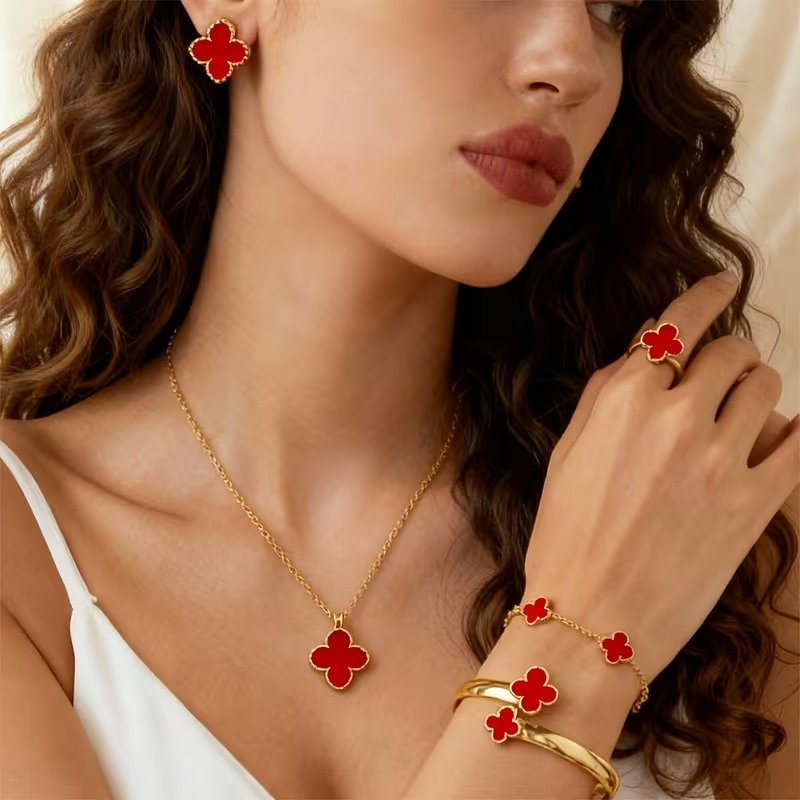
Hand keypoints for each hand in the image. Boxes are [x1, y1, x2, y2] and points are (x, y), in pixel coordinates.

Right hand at [522, 272, 799, 683]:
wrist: (590, 618)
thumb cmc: (566, 537)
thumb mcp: (567, 452)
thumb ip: (607, 391)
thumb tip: (649, 343)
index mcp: (623, 399)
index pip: (677, 324)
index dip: (706, 296)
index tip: (724, 282)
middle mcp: (675, 417)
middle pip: (729, 351)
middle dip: (727, 355)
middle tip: (720, 375)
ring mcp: (721, 459)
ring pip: (766, 384)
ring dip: (756, 386)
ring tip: (742, 411)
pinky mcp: (756, 504)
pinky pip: (799, 439)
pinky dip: (793, 429)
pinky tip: (777, 436)